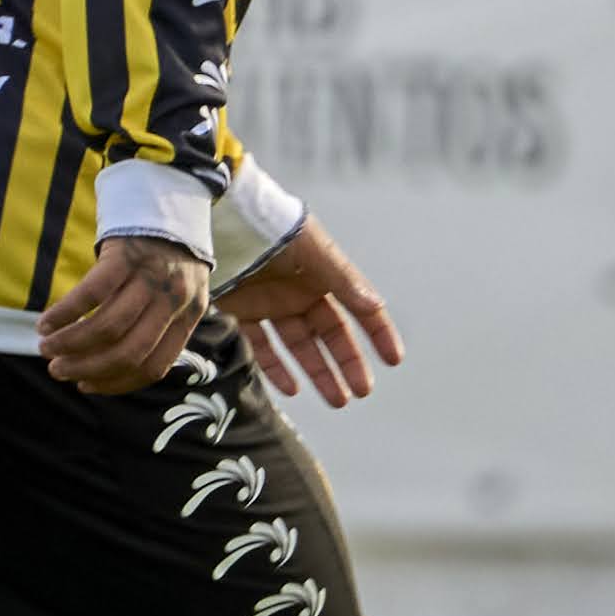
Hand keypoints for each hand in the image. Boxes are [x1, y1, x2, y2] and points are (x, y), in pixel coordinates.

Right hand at [39, 234, 210, 394]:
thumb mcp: (178, 292)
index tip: (87, 385)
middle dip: (88, 369)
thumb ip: (159, 326)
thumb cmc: (168, 253)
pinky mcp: (124, 254)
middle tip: (58, 371)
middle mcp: (173, 300)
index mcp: (189, 315)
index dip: (116, 383)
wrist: (170, 197)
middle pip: (128, 352)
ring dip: (71, 345)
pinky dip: (65, 313)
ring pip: (107, 327)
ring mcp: (149, 276)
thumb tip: (111, 367)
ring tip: (47, 348)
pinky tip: (46, 322)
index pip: (154, 366)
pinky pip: (91, 294)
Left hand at [217, 217, 404, 403]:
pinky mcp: (241, 311)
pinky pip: (262, 346)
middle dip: (348, 363)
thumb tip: (376, 305)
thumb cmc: (272, 227)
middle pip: (331, 334)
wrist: (220, 215)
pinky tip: (292, 389)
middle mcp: (301, 291)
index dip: (379, 333)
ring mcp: (272, 303)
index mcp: (324, 275)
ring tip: (337, 400)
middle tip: (361, 392)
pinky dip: (277, 368)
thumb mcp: (313, 253)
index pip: (359, 309)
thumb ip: (343, 280)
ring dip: (319, 372)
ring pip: (301, 345)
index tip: (393, 360)